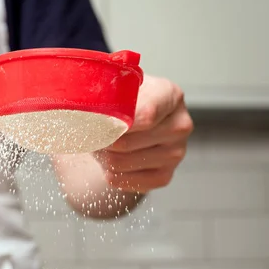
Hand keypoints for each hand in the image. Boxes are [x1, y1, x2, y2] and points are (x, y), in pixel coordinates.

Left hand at [94, 76, 192, 193]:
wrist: (135, 125)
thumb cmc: (125, 102)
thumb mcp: (118, 87)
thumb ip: (106, 93)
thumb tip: (88, 110)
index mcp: (170, 95)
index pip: (144, 115)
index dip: (114, 122)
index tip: (92, 123)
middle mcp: (179, 125)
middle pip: (125, 142)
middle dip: (100, 140)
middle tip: (90, 133)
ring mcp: (175, 153)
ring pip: (120, 162)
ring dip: (102, 156)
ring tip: (101, 144)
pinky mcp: (165, 176)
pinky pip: (125, 181)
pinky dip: (110, 173)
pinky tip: (111, 161)